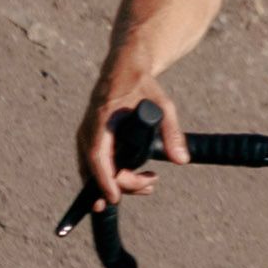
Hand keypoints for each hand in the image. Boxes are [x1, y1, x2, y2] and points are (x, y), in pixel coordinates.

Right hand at [77, 80, 177, 205]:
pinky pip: (95, 165)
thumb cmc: (142, 86)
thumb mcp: (163, 106)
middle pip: (96, 170)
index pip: (97, 156)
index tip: (115, 198)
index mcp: (101, 120)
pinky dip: (112, 176)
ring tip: (150, 183)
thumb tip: (182, 160)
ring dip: (118, 182)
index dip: (104, 180)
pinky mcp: (89, 141)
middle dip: (122, 184)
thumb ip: (172, 133)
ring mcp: (85, 137)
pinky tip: (134, 179)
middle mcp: (87, 132)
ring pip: (94, 171)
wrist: (123, 70)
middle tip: (152, 184)